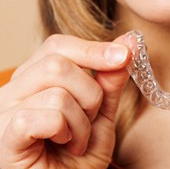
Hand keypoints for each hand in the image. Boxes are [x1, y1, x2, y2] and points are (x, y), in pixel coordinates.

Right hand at [0, 33, 130, 167]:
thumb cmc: (78, 155)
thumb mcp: (101, 113)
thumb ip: (110, 80)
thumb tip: (128, 43)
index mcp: (35, 77)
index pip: (59, 46)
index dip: (94, 49)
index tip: (125, 54)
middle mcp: (15, 88)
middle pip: (58, 63)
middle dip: (90, 93)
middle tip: (90, 118)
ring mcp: (5, 111)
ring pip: (58, 91)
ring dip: (82, 121)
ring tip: (77, 139)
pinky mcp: (5, 134)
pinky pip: (49, 116)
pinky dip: (69, 132)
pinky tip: (64, 145)